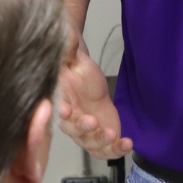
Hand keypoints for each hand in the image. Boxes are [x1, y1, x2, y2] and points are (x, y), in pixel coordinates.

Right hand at [56, 34, 132, 157]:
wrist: (91, 86)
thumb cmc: (78, 73)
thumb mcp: (73, 58)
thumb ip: (68, 49)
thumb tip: (65, 32)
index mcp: (59, 101)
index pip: (55, 107)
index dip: (59, 110)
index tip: (64, 110)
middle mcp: (69, 121)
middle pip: (72, 130)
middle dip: (82, 128)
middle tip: (92, 122)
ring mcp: (84, 133)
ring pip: (89, 143)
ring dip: (100, 142)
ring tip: (113, 135)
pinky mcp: (99, 139)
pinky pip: (105, 150)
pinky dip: (116, 150)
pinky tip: (127, 143)